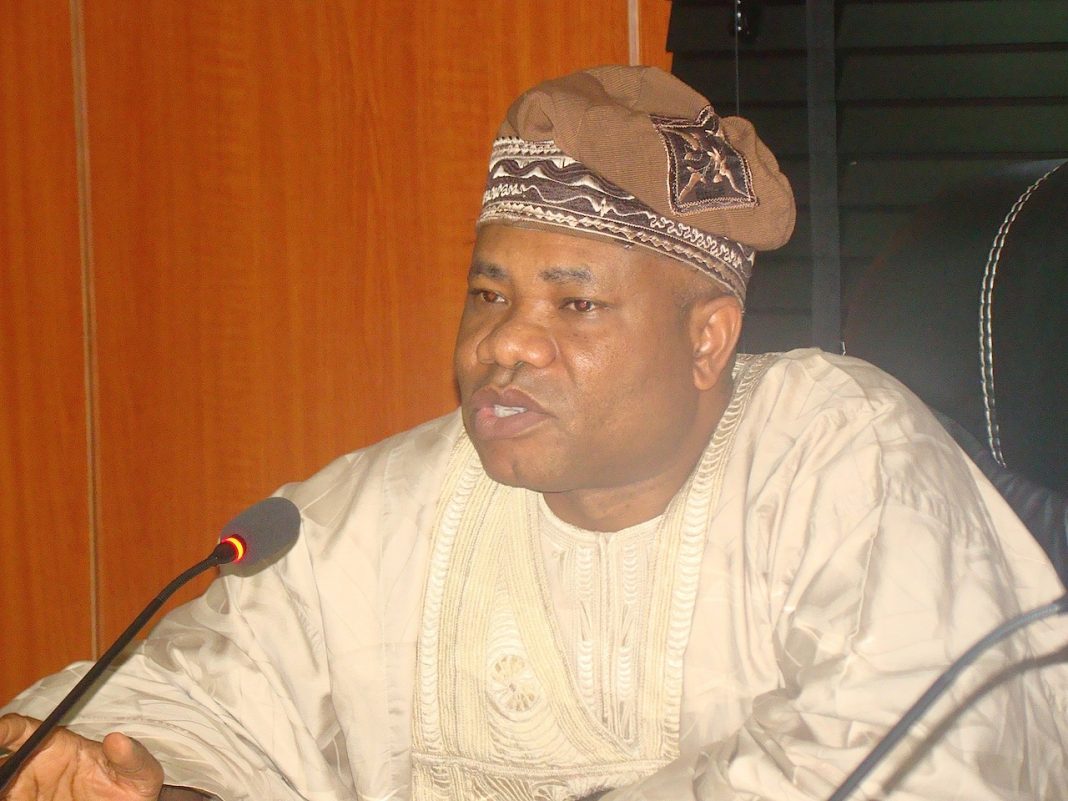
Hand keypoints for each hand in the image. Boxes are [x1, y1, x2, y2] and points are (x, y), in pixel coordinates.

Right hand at [0, 714, 162, 799]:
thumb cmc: (132, 787)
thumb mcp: (140, 772)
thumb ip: (131, 756)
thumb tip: (117, 740)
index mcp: (56, 746)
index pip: (20, 730)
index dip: (3, 729)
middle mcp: (33, 768)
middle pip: (0, 765)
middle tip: (2, 780)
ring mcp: (27, 793)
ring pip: (1, 788)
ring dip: (2, 789)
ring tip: (11, 795)